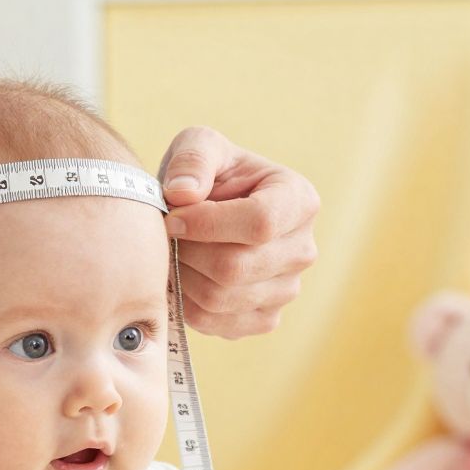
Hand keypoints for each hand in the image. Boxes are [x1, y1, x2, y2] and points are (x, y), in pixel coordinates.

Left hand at [157, 126, 319, 337]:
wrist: (205, 214)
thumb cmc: (206, 175)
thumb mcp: (200, 145)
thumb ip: (192, 158)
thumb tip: (184, 193)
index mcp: (299, 200)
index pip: (260, 222)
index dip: (207, 224)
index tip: (172, 217)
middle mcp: (302, 249)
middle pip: (235, 267)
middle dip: (187, 251)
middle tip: (167, 236)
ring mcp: (288, 290)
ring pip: (221, 298)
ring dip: (182, 277)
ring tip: (175, 252)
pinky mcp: (265, 319)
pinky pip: (217, 324)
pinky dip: (187, 304)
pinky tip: (184, 276)